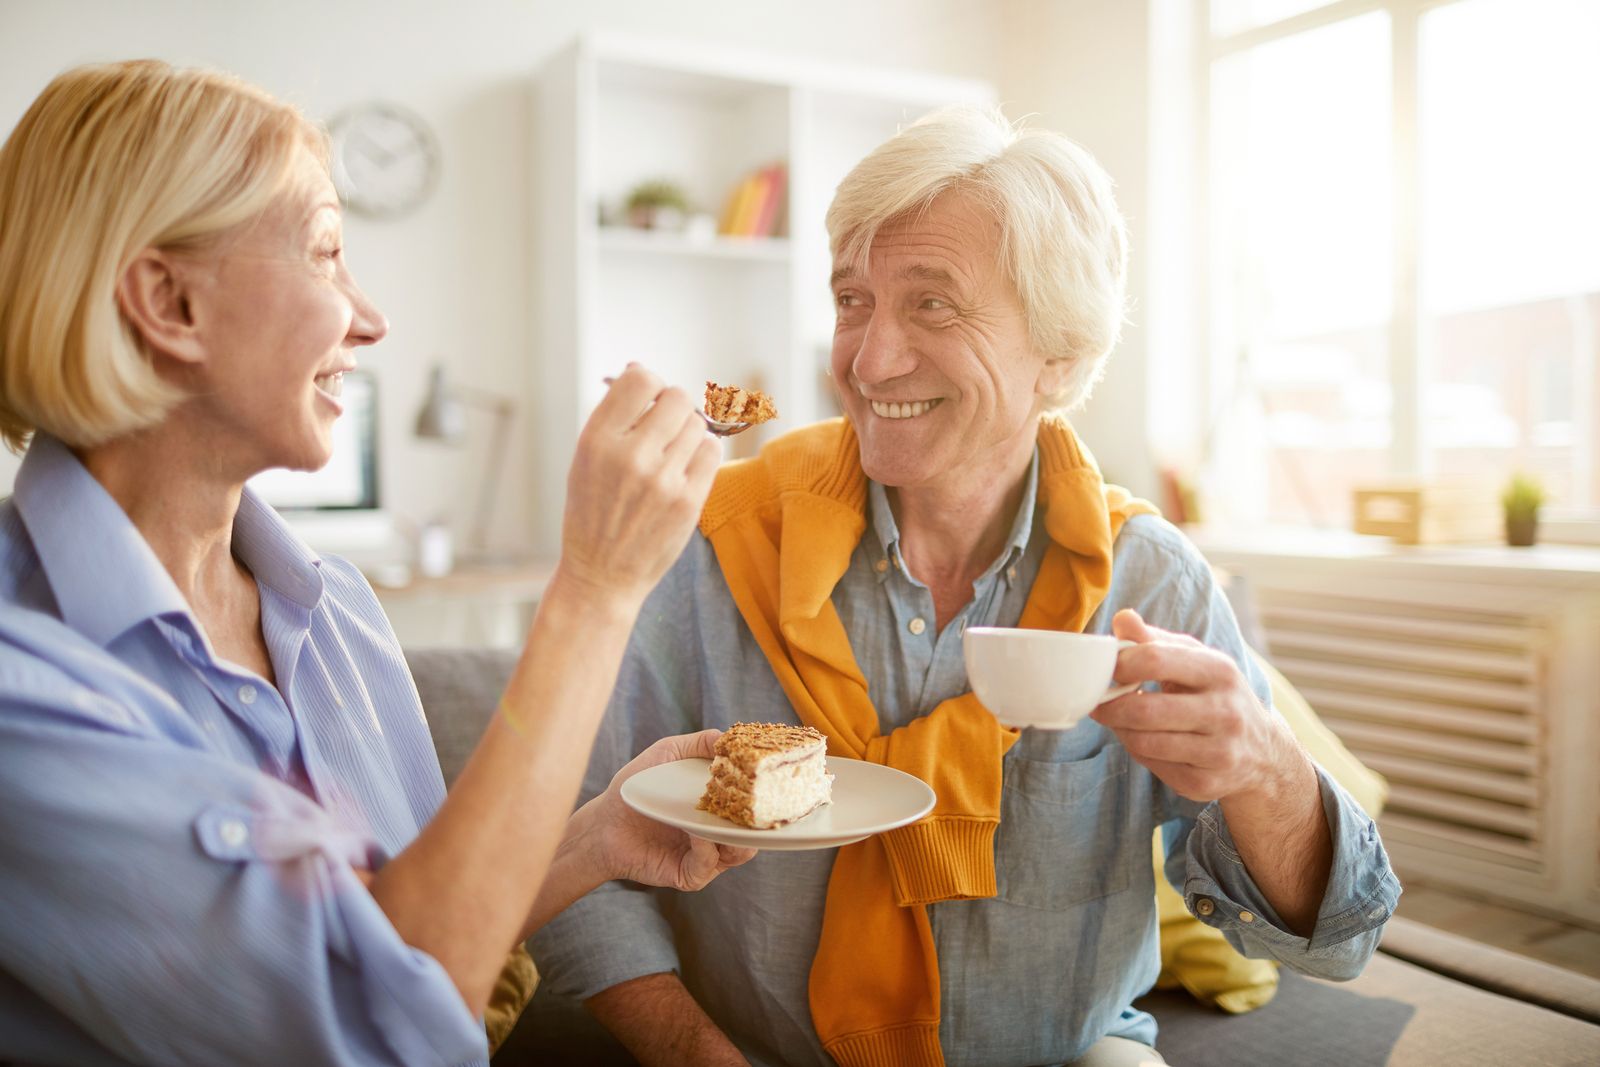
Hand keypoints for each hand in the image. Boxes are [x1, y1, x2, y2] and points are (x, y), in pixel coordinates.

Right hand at [558, 365, 721, 605]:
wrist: (601, 575)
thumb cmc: (593, 512)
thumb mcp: (585, 460)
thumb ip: (614, 416)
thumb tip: (641, 370)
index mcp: (597, 441)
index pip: (640, 379)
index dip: (648, 383)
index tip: (647, 399)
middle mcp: (630, 456)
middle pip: (677, 398)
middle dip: (673, 407)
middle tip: (663, 428)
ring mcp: (662, 480)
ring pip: (697, 424)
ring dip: (687, 433)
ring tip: (669, 455)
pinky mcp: (688, 501)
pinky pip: (712, 451)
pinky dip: (702, 453)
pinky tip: (685, 467)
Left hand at [581, 730, 756, 890]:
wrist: (604, 823)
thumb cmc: (636, 788)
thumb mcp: (667, 753)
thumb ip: (698, 743)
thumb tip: (729, 737)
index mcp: (720, 805)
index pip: (754, 802)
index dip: (765, 792)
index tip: (769, 776)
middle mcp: (719, 832)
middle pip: (755, 830)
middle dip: (760, 818)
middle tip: (758, 800)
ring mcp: (707, 855)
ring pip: (740, 852)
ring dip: (736, 834)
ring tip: (722, 815)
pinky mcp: (690, 874)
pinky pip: (709, 863)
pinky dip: (707, 848)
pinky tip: (696, 831)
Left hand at [1090, 609, 1304, 803]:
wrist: (1264, 752)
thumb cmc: (1216, 694)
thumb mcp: (1196, 659)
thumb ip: (1155, 640)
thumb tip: (1122, 619)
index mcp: (1219, 670)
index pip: (1155, 659)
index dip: (1120, 664)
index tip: (1107, 670)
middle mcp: (1224, 712)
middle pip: (1145, 710)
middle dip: (1110, 706)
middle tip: (1097, 702)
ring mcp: (1218, 751)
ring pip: (1144, 742)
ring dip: (1120, 730)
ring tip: (1118, 719)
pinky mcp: (1206, 783)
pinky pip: (1152, 765)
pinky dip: (1137, 751)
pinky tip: (1143, 740)